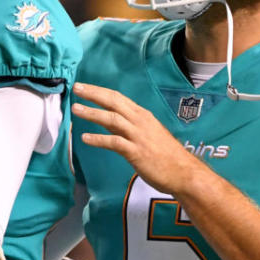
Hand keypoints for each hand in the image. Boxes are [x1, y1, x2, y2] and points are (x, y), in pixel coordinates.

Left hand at [72, 82, 201, 194]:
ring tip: (76, 109)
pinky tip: (85, 138)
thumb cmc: (167, 155)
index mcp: (143, 116)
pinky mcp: (136, 152)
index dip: (100, 91)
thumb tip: (112, 123)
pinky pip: (114, 142)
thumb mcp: (150, 134)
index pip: (118, 98)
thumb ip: (131, 127)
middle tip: (77, 88)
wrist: (184, 172)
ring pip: (112, 118)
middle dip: (93, 94)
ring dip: (92, 113)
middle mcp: (140, 121)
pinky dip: (98, 139)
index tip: (85, 87)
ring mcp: (138, 136)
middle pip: (113, 102)